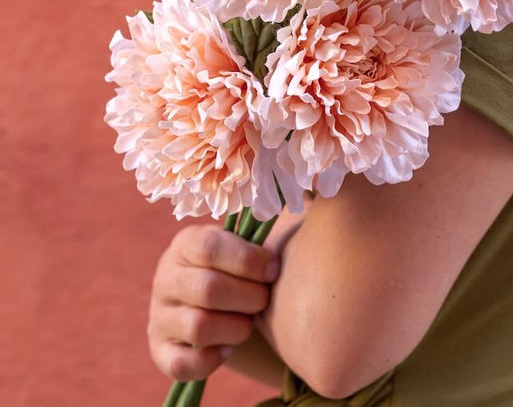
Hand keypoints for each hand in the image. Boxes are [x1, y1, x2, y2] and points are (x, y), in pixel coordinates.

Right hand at [148, 224, 278, 381]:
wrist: (225, 306)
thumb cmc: (246, 269)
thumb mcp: (251, 243)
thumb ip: (271, 221)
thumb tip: (310, 193)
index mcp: (188, 243)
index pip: (210, 248)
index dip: (248, 261)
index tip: (274, 269)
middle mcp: (167, 276)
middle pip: (208, 289)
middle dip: (249, 297)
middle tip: (265, 299)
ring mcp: (160, 315)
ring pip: (198, 327)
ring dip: (236, 328)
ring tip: (249, 322)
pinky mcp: (160, 351)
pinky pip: (181, 364)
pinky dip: (212, 359)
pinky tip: (230, 346)